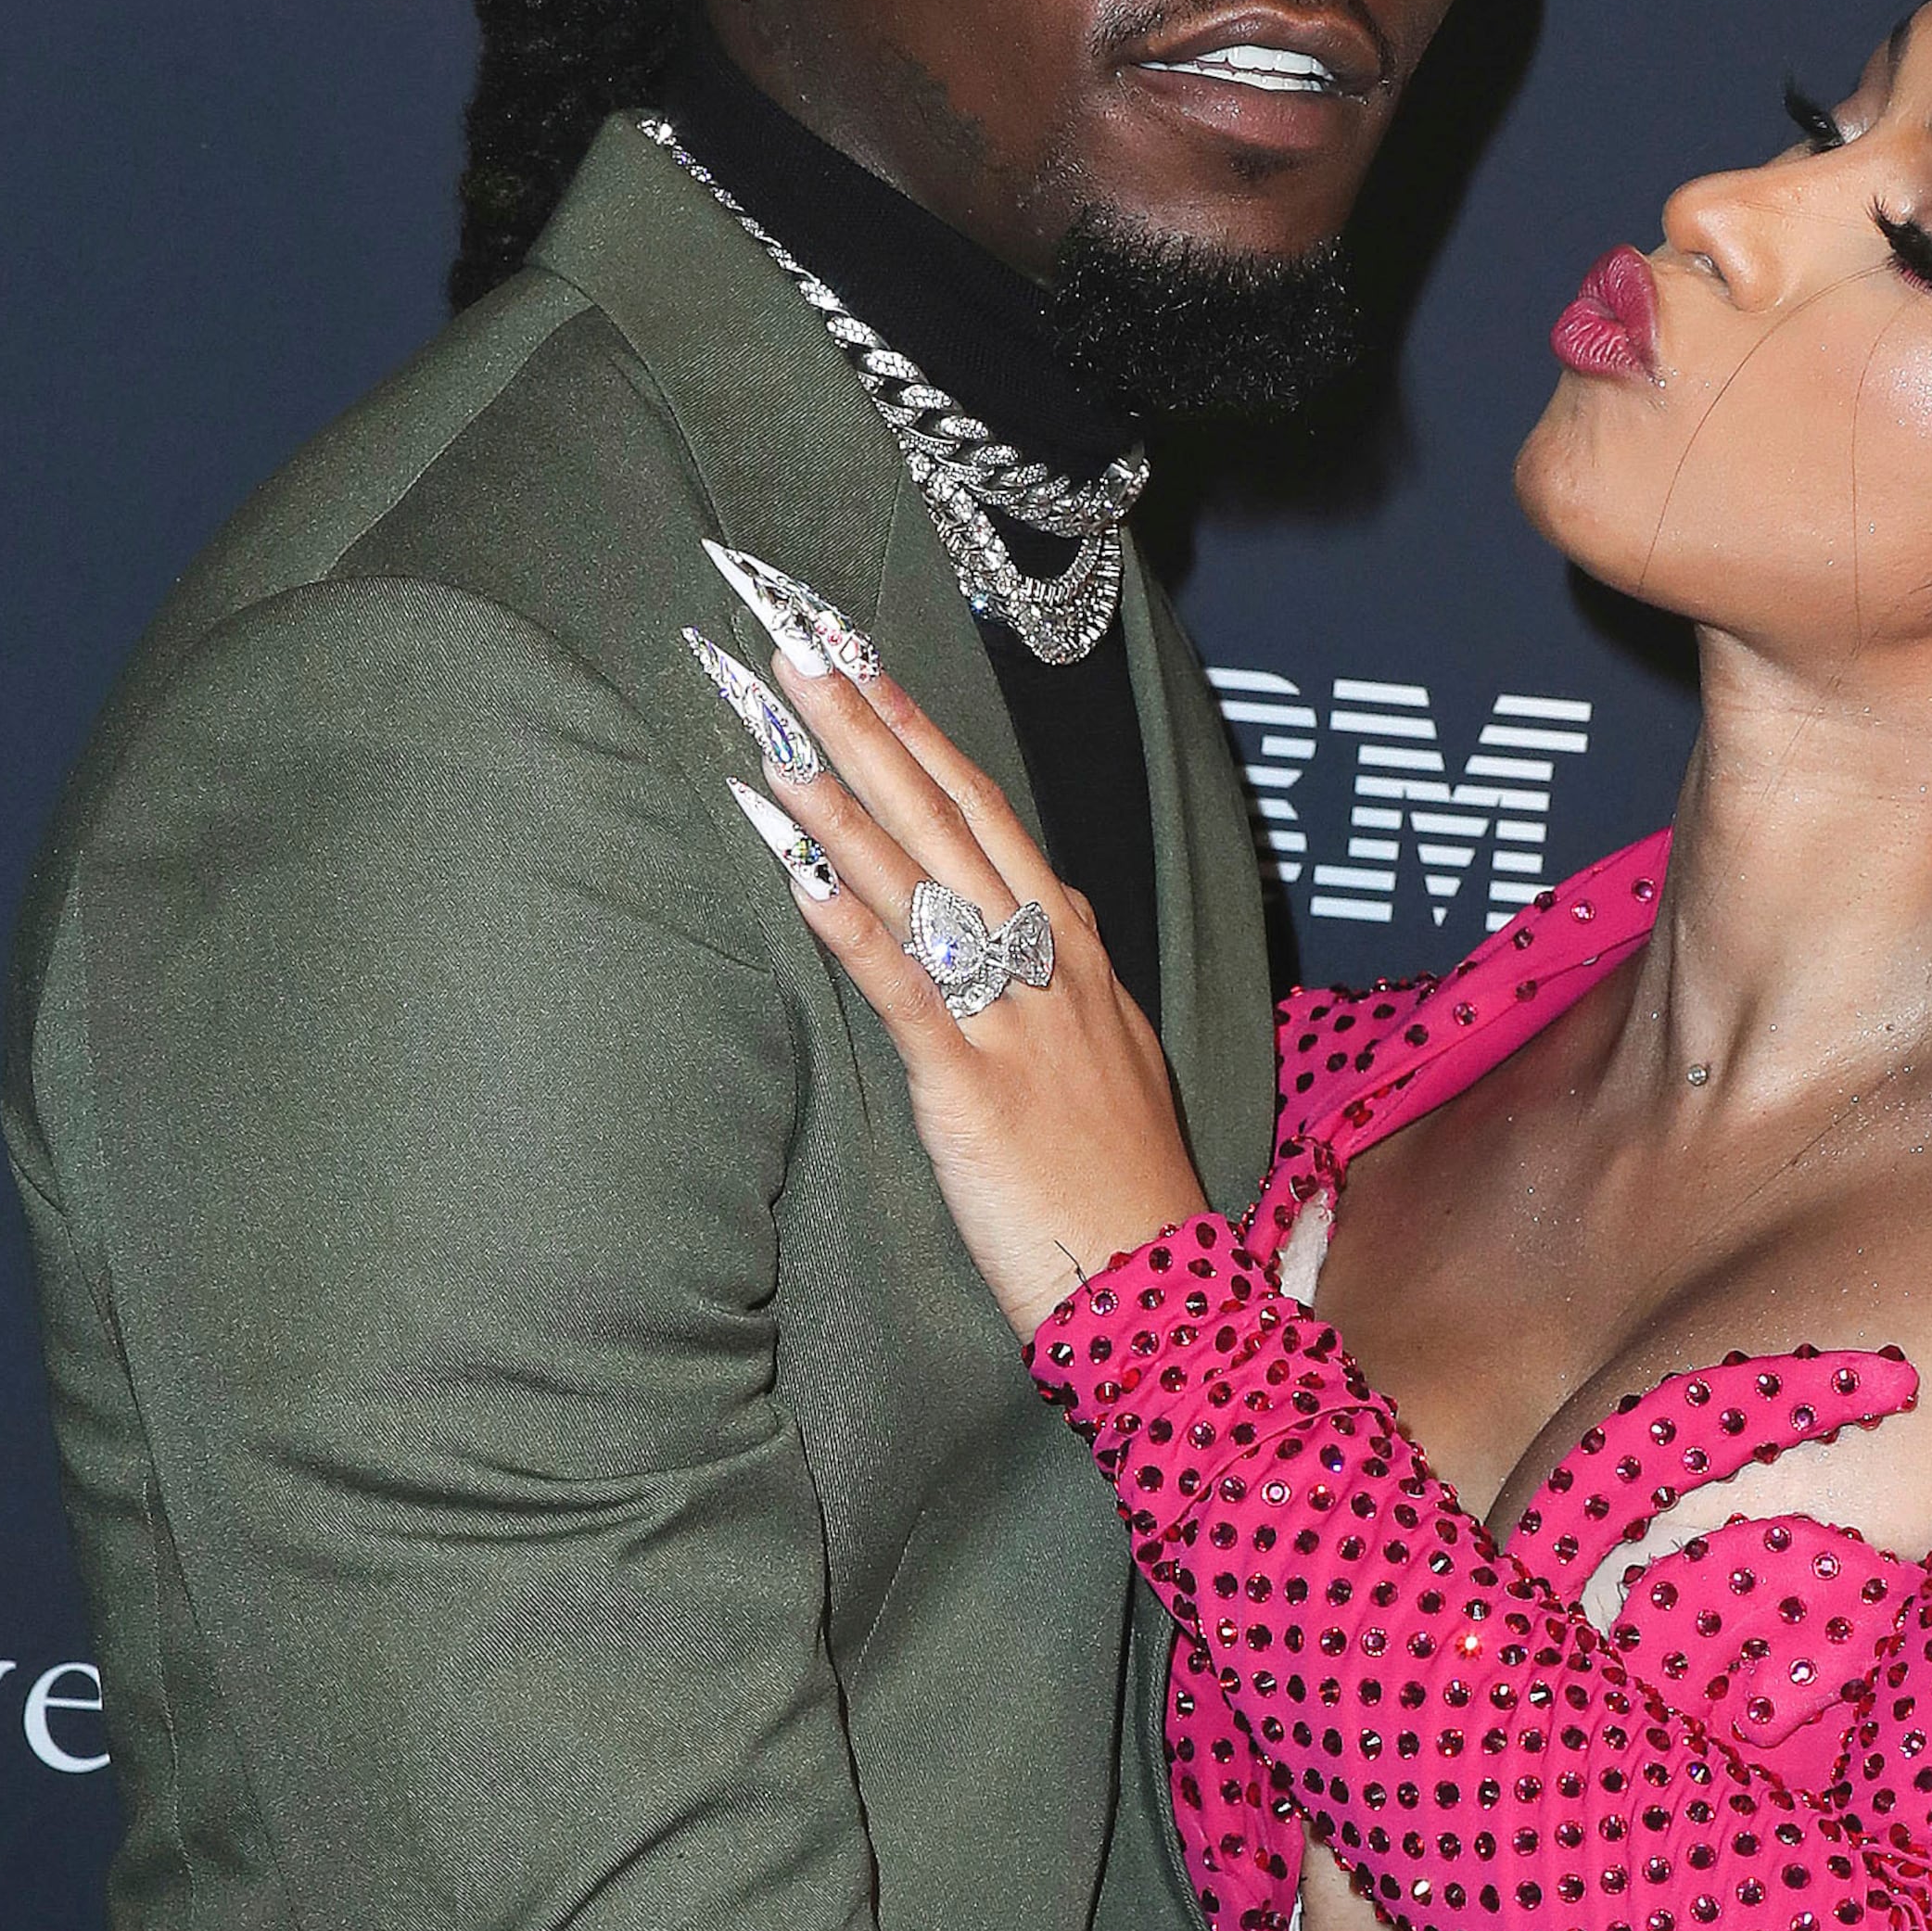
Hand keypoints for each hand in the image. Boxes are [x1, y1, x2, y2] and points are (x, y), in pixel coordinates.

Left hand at [736, 611, 1207, 1332]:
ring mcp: (1012, 1020)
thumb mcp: (1102, 1059)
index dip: (918, 732)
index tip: (859, 661)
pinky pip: (905, 989)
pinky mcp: (975, 1089)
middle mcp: (1045, 963)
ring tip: (769, 722)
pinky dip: (848, 921)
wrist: (1162, 1288)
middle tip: (795, 641)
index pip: (986, 813)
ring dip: (839, 794)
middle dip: (866, 724)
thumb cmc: (1121, 1189)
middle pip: (946, 817)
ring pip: (919, 882)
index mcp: (1073, 951)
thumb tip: (1015, 925)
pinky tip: (793, 868)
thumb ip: (1054, 983)